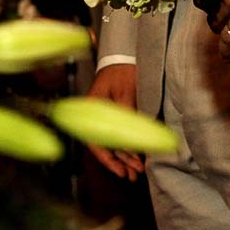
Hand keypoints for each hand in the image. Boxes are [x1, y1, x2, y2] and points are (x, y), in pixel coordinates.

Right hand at [85, 63, 144, 180]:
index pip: (95, 141)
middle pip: (105, 145)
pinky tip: (137, 157)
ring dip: (125, 157)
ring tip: (137, 171)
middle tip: (133, 175)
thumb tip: (131, 145)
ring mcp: (104, 116)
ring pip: (113, 142)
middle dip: (120, 162)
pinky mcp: (115, 115)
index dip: (107, 159)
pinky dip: (128, 146)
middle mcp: (95, 116)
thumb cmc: (123, 70)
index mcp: (91, 110)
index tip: (120, 170)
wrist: (125, 54)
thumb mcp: (126, 92)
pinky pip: (119, 134)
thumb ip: (126, 117)